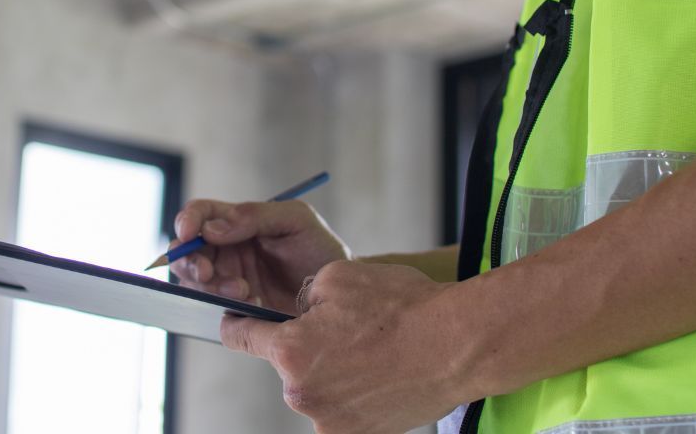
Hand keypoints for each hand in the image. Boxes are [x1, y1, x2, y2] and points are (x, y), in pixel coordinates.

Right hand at [170, 199, 348, 314]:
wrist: (340, 292)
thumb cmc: (320, 249)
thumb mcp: (295, 220)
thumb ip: (255, 216)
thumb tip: (211, 228)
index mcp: (237, 222)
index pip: (201, 214)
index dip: (188, 221)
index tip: (189, 233)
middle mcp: (227, 249)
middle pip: (187, 250)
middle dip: (191, 261)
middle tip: (210, 273)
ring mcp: (228, 279)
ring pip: (195, 281)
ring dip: (212, 286)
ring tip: (244, 291)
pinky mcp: (236, 307)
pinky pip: (213, 306)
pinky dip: (224, 305)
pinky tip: (252, 303)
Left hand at [221, 261, 469, 433]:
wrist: (458, 345)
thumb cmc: (402, 308)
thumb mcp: (337, 276)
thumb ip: (301, 295)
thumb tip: (297, 313)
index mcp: (290, 351)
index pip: (240, 337)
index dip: (237, 323)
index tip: (236, 321)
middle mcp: (302, 394)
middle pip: (287, 364)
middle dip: (306, 345)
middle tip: (347, 329)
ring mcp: (330, 422)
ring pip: (316, 387)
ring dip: (332, 370)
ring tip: (373, 351)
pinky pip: (341, 408)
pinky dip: (354, 392)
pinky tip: (381, 373)